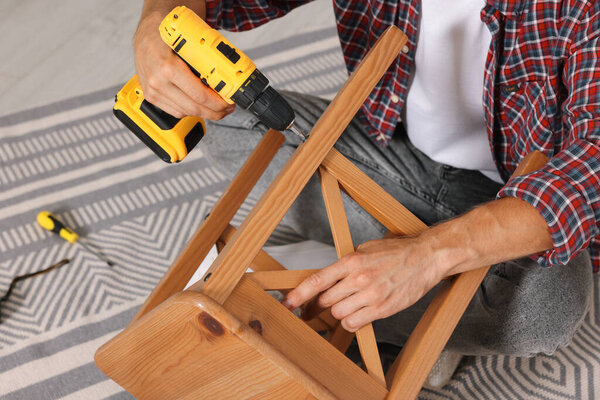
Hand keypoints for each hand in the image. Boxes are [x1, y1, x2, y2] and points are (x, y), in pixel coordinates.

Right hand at [133, 11, 234, 118]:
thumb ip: (204, 59)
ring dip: (203, 113)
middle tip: (227, 108)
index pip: (199, 95)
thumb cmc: (167, 34)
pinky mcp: (151, 96)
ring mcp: (152, 91)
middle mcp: (158, 82)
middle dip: (215, 111)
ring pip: (185, 112)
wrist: (146, 32)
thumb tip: (226, 76)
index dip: (218, 103)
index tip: (229, 102)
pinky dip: (190, 111)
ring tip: (216, 108)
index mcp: (168, 67)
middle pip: (194, 108)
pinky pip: (175, 111)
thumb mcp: (189, 42)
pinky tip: (199, 105)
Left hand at [282, 237, 443, 331]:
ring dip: (336, 313)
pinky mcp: (383, 309)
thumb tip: (326, 279)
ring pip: (338, 314)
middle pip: (325, 301)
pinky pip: (354, 323)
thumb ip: (345, 265)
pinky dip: (351, 322)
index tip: (287, 304)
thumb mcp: (365, 250)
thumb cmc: (395, 252)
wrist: (426, 257)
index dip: (299, 295)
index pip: (317, 280)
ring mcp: (371, 295)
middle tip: (309, 312)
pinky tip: (355, 314)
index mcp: (352, 260)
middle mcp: (359, 278)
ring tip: (342, 306)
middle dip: (314, 308)